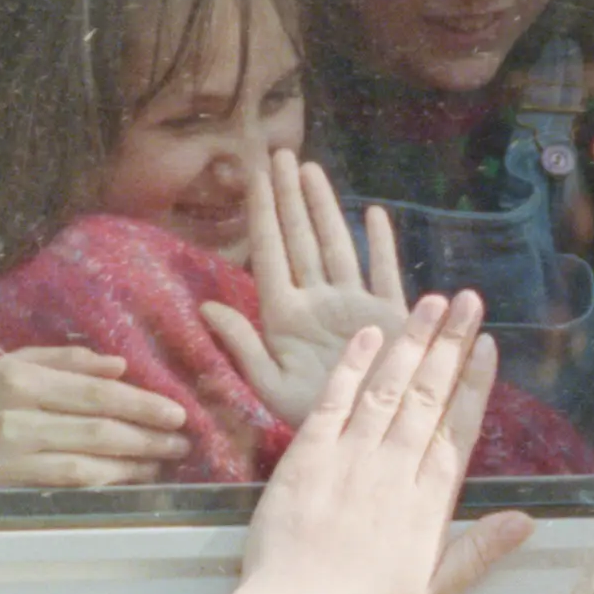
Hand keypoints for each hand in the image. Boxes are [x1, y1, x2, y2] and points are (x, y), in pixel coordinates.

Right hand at [0, 348, 191, 488]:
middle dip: (146, 438)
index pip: (95, 394)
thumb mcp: (13, 363)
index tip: (175, 413)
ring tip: (162, 464)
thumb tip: (120, 366)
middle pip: (96, 430)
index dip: (140, 405)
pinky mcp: (2, 489)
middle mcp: (15, 418)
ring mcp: (8, 458)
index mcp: (21, 380)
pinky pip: (63, 488)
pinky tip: (126, 483)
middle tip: (181, 443)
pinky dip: (100, 486)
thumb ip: (67, 361)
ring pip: (85, 465)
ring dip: (131, 468)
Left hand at [202, 152, 410, 425]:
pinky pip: (382, 272)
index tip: (255, 176)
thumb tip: (205, 307)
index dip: (263, 212)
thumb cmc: (312, 418)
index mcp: (284, 315)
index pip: (270, 251)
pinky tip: (375, 215)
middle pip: (300, 238)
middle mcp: (317, 302)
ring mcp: (352, 305)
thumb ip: (241, 344)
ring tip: (311, 171)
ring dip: (324, 208)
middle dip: (290, 197)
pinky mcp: (388, 315)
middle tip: (281, 154)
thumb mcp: (269, 384)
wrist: (365, 439)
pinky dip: (380, 244)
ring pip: (336, 245)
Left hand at [229, 296, 533, 593]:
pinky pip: (333, 400)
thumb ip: (479, 552)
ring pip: (388, 388)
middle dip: (451, 344)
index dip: (475, 383)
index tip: (487, 346)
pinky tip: (370, 334)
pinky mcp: (307, 456)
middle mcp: (393, 469)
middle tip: (469, 301)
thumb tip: (527, 520)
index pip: (459, 428)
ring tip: (430, 302)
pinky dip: (353, 366)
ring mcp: (349, 458)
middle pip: (429, 395)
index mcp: (428, 503)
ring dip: (410, 341)